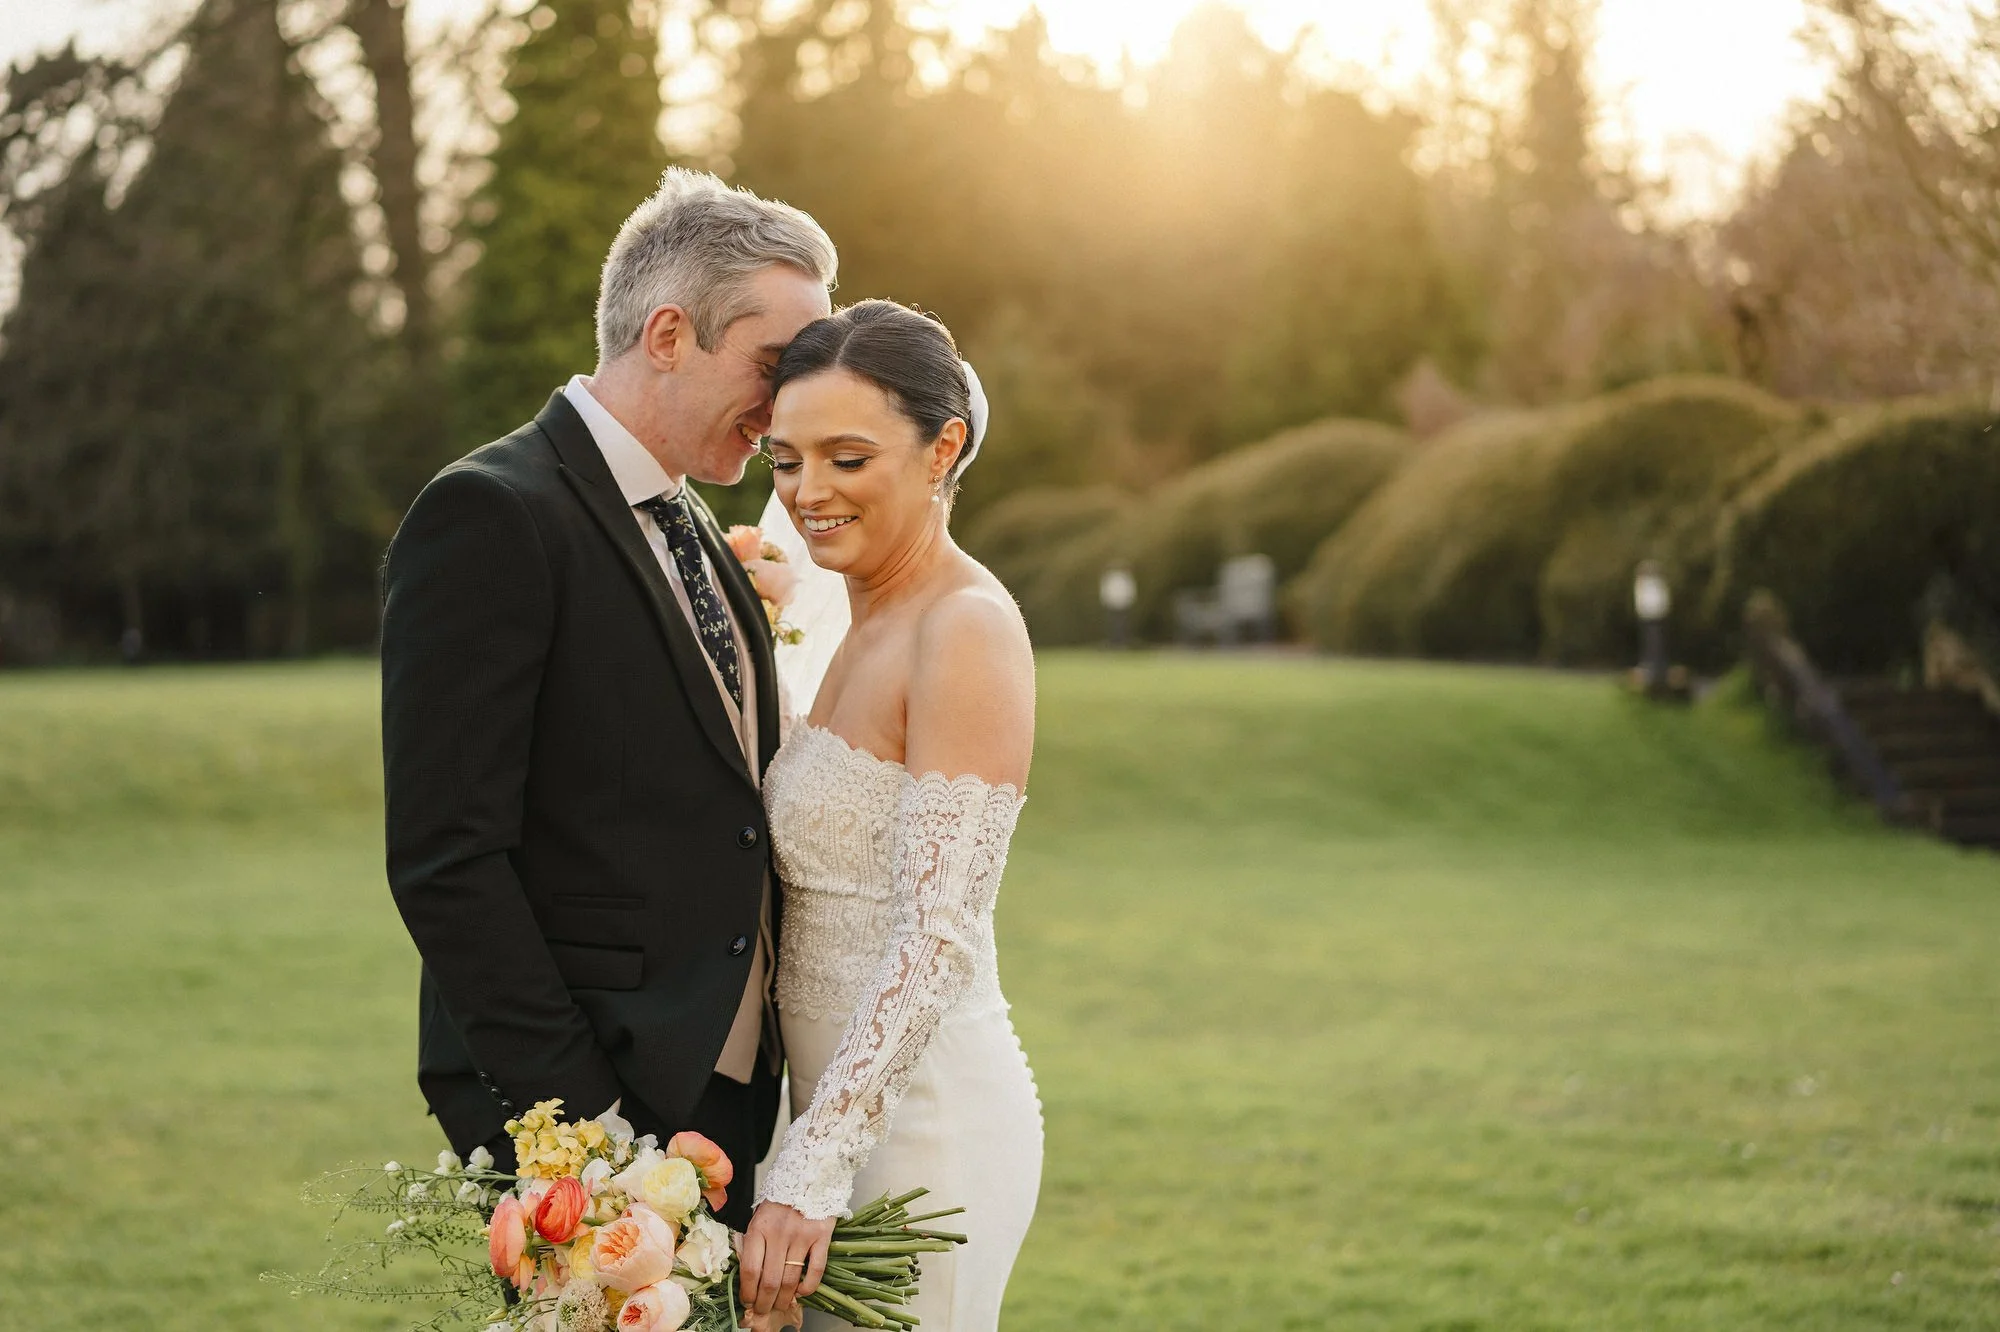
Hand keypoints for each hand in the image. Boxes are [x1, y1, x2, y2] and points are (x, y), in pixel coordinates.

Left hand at [740, 1200, 835, 1316]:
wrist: (808, 1173)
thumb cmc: (780, 1200)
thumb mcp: (759, 1218)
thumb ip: (754, 1244)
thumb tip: (749, 1279)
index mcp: (759, 1228)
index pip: (751, 1271)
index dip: (748, 1292)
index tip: (748, 1301)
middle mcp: (779, 1233)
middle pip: (770, 1281)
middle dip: (765, 1303)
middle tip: (763, 1311)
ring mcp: (802, 1235)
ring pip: (791, 1279)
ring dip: (784, 1299)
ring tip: (781, 1306)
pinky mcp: (822, 1235)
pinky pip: (816, 1270)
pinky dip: (808, 1287)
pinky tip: (801, 1292)